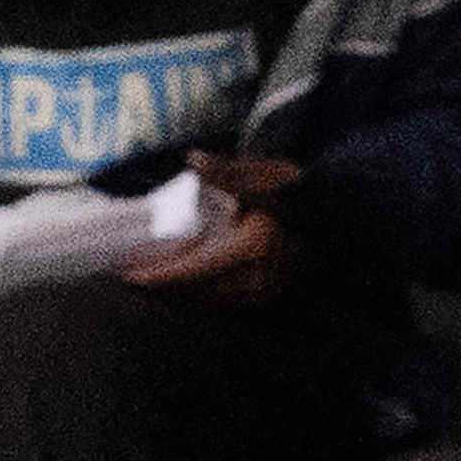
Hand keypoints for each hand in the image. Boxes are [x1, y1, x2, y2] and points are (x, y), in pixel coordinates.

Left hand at [125, 152, 303, 304]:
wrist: (331, 220)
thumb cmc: (296, 195)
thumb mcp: (263, 176)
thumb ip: (227, 173)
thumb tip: (194, 159)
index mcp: (253, 246)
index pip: (197, 269)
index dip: (162, 276)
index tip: (130, 276)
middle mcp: (257, 277)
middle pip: (196, 291)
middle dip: (162, 287)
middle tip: (129, 277)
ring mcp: (262, 292)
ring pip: (206, 300)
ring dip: (176, 292)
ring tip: (148, 280)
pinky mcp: (263, 297)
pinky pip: (220, 301)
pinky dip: (196, 293)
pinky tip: (179, 282)